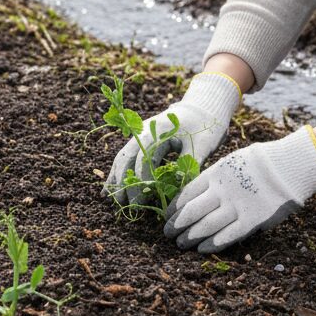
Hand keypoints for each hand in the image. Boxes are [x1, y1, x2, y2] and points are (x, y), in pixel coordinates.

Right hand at [106, 72, 241, 207]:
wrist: (201, 109)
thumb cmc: (204, 127)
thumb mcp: (202, 145)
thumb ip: (190, 165)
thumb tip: (181, 190)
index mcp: (159, 131)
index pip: (144, 156)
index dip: (142, 178)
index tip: (144, 198)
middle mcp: (144, 130)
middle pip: (127, 157)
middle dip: (125, 181)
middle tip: (128, 205)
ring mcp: (141, 134)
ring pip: (123, 156)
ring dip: (118, 178)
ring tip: (116, 201)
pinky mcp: (142, 140)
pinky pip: (126, 156)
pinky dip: (119, 171)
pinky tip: (111, 187)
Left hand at [163, 125, 315, 251]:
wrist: (287, 165)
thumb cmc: (260, 162)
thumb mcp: (232, 162)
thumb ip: (217, 178)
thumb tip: (202, 194)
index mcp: (216, 174)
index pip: (188, 192)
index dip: (176, 207)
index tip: (167, 216)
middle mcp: (222, 190)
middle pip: (193, 210)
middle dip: (178, 224)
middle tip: (168, 234)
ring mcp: (236, 206)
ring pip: (206, 225)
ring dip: (191, 236)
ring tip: (181, 244)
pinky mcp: (251, 220)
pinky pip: (228, 235)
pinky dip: (213, 243)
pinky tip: (202, 249)